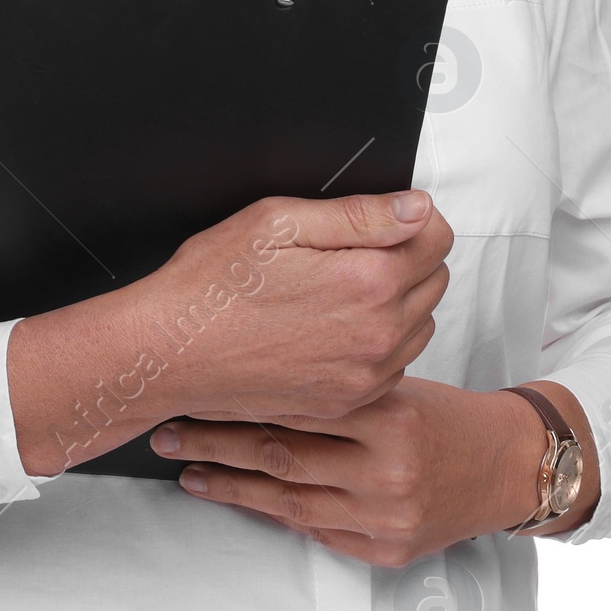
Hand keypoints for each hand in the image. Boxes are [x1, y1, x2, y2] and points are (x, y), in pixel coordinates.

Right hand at [132, 189, 453, 424]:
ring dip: (398, 303)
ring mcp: (365, 375)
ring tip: (340, 289)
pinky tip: (335, 328)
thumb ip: (360, 214)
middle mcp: (378, 334)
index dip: (413, 217)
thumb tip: (417, 208)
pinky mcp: (347, 401)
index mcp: (368, 281)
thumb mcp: (281, 222)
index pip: (438, 236)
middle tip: (352, 251)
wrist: (172, 350)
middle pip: (435, 280)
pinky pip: (393, 367)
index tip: (385, 218)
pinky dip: (378, 345)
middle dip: (407, 257)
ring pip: (419, 325)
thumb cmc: (214, 283)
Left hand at [145, 378, 574, 567]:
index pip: (299, 403)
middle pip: (281, 455)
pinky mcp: (382, 549)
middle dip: (216, 441)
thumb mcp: (399, 378)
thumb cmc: (444, 413)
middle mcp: (387, 470)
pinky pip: (311, 531)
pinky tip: (236, 496)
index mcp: (391, 414)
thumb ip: (341, 375)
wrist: (505, 467)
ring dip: (229, 484)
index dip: (242, 395)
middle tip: (170, 428)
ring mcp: (384, 516)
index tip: (198, 384)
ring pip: (287, 500)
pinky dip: (268, 511)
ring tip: (186, 467)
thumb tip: (265, 358)